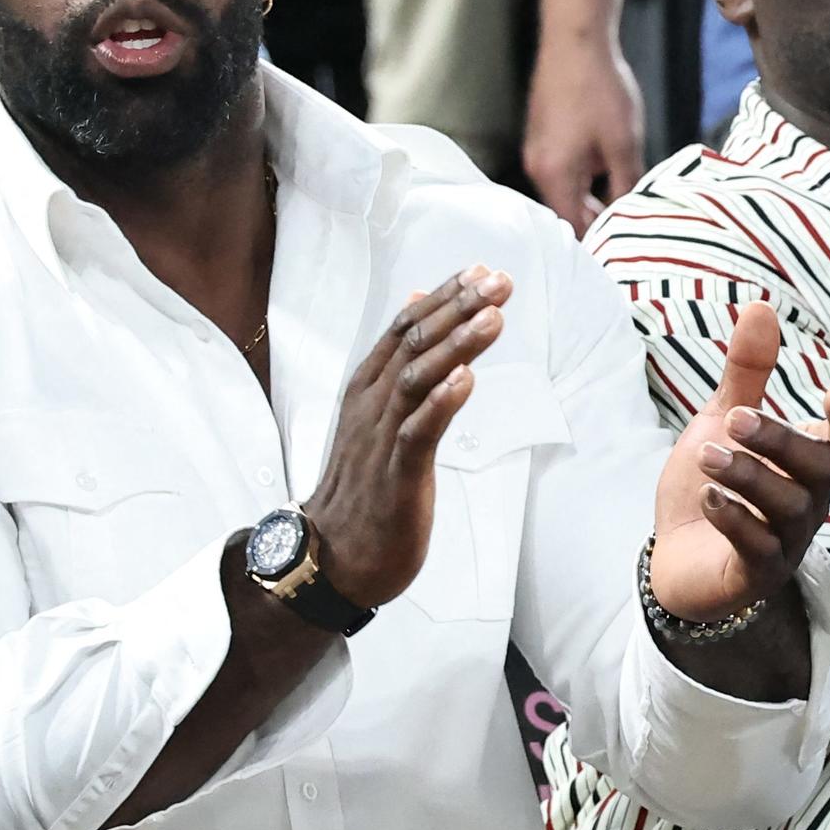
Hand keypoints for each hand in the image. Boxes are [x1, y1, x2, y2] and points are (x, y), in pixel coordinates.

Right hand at [301, 268, 514, 607]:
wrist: (331, 559)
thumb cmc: (362, 491)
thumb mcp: (376, 419)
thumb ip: (397, 364)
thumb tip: (416, 303)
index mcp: (366, 392)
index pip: (404, 331)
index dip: (443, 298)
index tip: (481, 270)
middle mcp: (370, 408)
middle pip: (413, 345)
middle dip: (457, 309)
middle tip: (498, 280)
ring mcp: (379, 440)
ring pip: (416, 381)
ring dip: (456, 346)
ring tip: (493, 317)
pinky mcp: (395, 477)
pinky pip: (417, 434)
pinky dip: (441, 404)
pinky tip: (466, 380)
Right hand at [524, 36, 645, 232]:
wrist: (575, 42)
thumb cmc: (599, 90)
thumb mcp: (624, 143)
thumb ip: (625, 185)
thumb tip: (627, 214)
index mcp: (555, 175)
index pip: (573, 225)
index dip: (598, 239)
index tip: (622, 246)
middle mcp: (537, 168)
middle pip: (565, 209)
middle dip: (595, 218)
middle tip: (630, 222)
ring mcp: (536, 151)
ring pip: (564, 188)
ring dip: (590, 195)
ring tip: (623, 191)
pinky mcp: (541, 136)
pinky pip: (560, 169)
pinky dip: (582, 175)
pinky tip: (606, 164)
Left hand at [649, 302, 829, 620]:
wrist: (675, 557)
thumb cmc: (713, 484)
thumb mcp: (723, 423)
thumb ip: (746, 374)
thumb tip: (759, 305)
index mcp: (808, 463)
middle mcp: (809, 501)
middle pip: (819, 470)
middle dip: (780, 441)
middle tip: (734, 419)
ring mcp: (787, 540)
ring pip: (789, 507)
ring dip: (748, 476)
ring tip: (706, 454)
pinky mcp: (757, 572)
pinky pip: (759, 548)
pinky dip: (734, 520)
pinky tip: (707, 498)